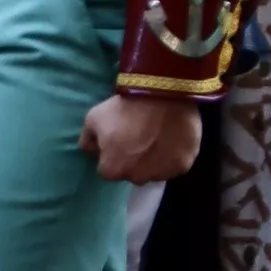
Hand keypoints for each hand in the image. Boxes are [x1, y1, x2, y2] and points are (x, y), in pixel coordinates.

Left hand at [80, 91, 201, 183]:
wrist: (163, 93)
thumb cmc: (126, 107)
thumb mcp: (93, 118)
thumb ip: (87, 141)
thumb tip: (94, 151)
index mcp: (112, 170)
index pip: (108, 169)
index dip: (113, 154)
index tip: (120, 139)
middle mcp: (137, 178)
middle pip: (133, 173)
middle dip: (134, 160)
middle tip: (140, 137)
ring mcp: (162, 173)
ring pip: (155, 171)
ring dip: (154, 160)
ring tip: (159, 137)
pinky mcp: (184, 165)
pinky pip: (175, 165)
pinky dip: (174, 156)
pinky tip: (173, 139)